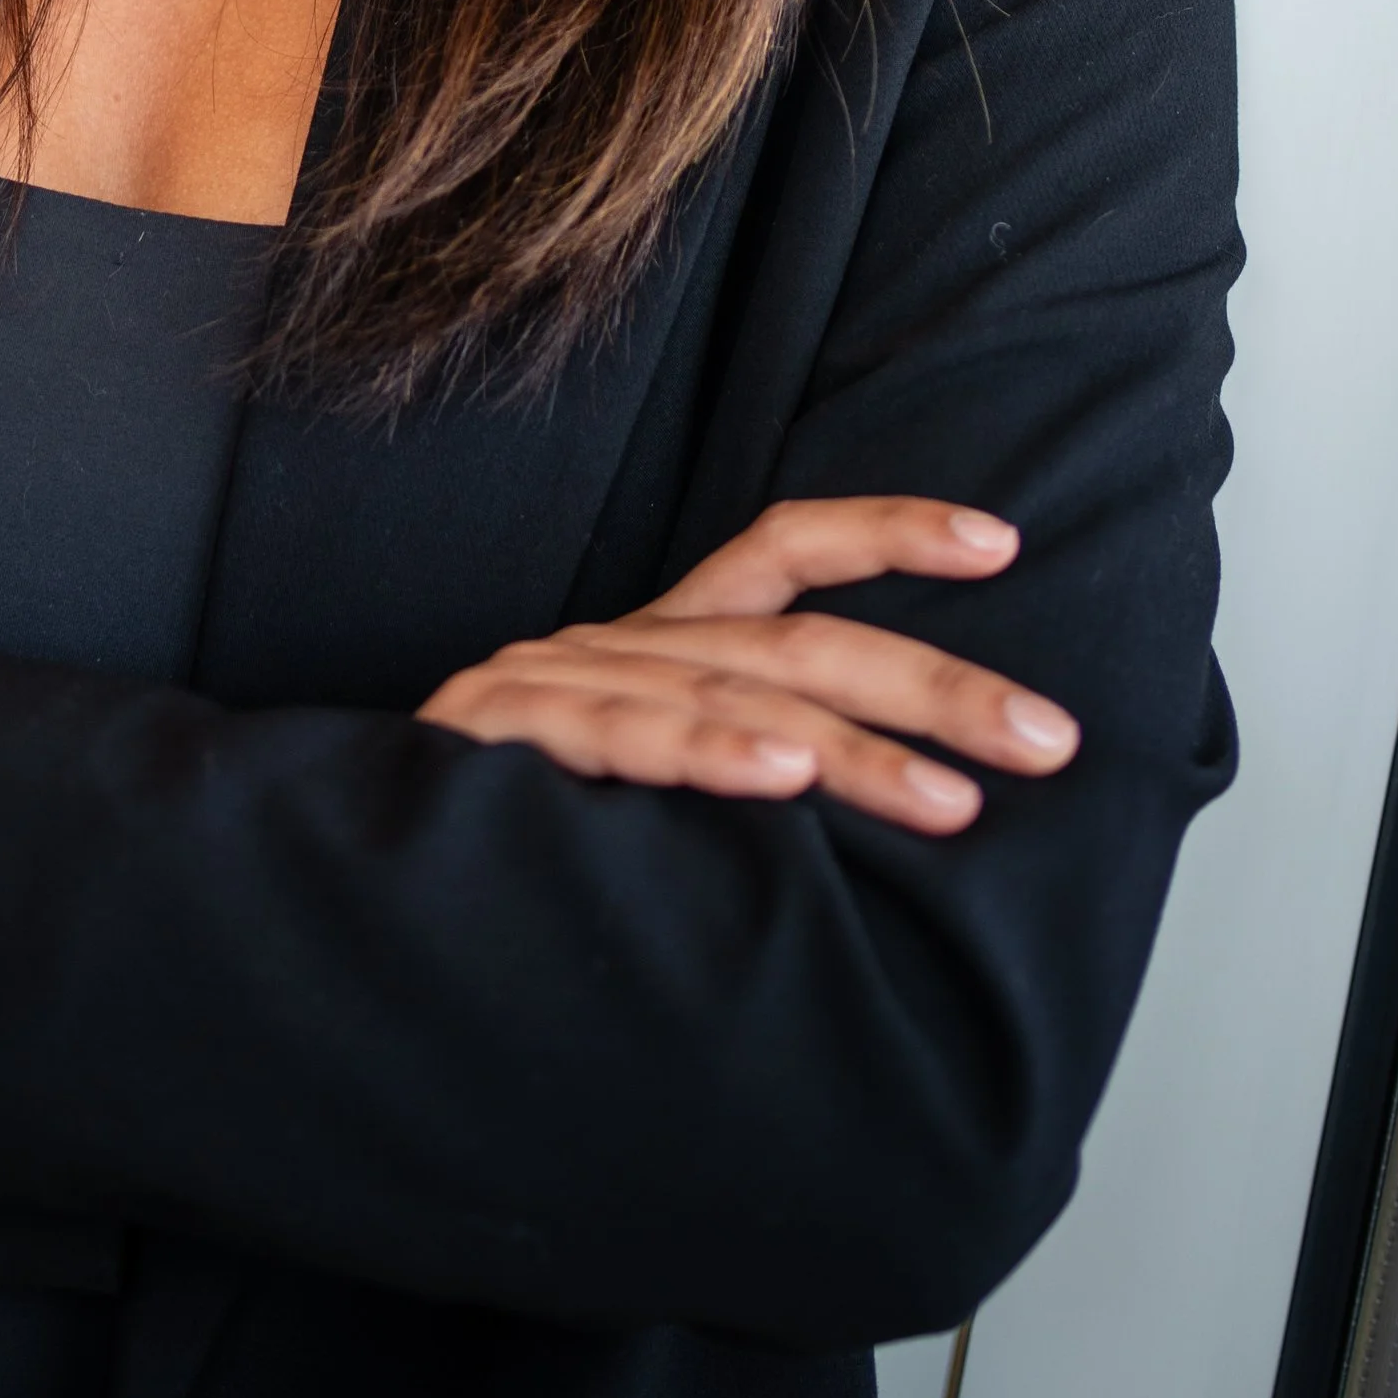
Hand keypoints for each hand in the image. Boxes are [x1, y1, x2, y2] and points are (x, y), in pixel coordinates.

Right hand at [418, 496, 1076, 833]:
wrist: (347, 864)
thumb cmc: (516, 834)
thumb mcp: (649, 782)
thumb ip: (747, 767)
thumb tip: (914, 797)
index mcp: (660, 642)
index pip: (783, 552)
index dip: (889, 533)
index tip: (1004, 543)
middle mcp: (618, 644)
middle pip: (797, 637)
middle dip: (933, 683)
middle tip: (1049, 737)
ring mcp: (556, 685)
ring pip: (727, 695)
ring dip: (853, 751)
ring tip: (952, 798)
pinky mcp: (499, 738)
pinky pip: (620, 741)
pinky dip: (706, 756)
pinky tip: (778, 779)